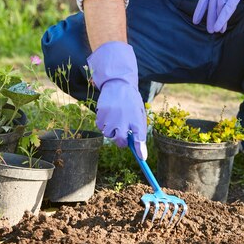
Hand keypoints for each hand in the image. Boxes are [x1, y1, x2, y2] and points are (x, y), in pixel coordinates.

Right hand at [87, 41, 147, 157]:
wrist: (119, 84)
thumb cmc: (131, 102)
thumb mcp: (139, 114)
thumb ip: (139, 132)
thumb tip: (142, 154)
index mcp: (136, 117)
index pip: (139, 136)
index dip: (140, 149)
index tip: (142, 159)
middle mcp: (124, 118)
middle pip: (120, 141)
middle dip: (121, 141)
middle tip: (123, 135)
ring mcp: (111, 116)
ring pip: (108, 134)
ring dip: (111, 130)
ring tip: (116, 118)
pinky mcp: (101, 113)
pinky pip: (100, 127)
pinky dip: (103, 124)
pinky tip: (109, 114)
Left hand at [193, 0, 243, 33]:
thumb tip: (219, 5)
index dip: (200, 9)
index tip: (195, 20)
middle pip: (212, 3)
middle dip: (210, 18)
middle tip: (209, 30)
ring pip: (219, 7)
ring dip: (217, 20)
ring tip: (216, 30)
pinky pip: (228, 8)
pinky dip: (223, 18)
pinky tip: (220, 27)